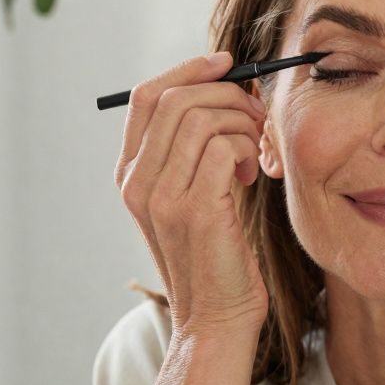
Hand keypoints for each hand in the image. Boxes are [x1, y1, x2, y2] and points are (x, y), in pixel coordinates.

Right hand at [115, 51, 270, 334]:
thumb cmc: (215, 257)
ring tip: (253, 152)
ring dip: (241, 123)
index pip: (145, 96)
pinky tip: (250, 178)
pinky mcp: (194, 209)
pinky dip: (245, 150)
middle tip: (254, 117)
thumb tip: (227, 89)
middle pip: (175, 98)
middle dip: (226, 94)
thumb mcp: (191, 198)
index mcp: (130, 175)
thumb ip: (193, 151)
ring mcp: (161, 196)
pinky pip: (221, 146)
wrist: (216, 319)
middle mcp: (137, 183)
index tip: (228, 65)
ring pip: (202, 117)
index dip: (188, 69)